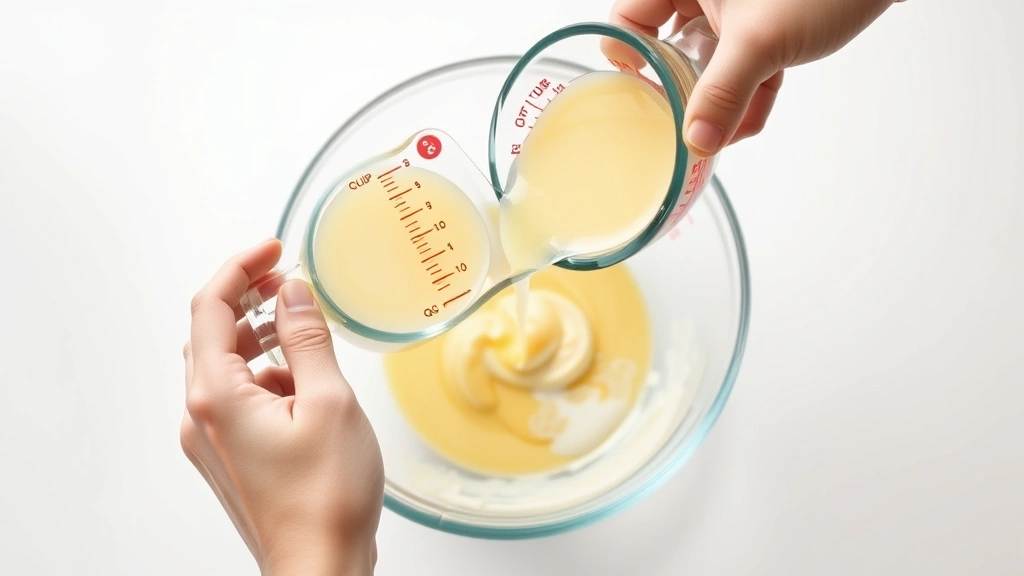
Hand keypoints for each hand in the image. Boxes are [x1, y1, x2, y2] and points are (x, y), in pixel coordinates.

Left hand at [180, 239, 383, 575]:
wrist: (320, 567)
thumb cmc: (325, 498)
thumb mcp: (328, 402)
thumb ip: (306, 340)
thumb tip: (294, 293)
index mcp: (217, 395)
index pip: (211, 307)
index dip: (240, 266)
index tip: (273, 248)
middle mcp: (202, 416)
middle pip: (211, 333)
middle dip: (248, 298)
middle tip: (287, 280)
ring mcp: (211, 439)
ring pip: (224, 365)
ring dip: (259, 338)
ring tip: (303, 329)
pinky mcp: (229, 456)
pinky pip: (237, 397)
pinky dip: (265, 376)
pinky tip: (305, 384)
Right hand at [603, 0, 901, 154]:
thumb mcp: (762, 43)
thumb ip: (723, 94)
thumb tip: (696, 144)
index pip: (629, 19)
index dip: (628, 56)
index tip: (643, 91)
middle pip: (666, 43)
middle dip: (679, 89)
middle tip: (681, 123)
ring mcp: (733, 9)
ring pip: (706, 58)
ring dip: (715, 99)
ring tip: (719, 135)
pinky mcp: (764, 25)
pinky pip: (740, 64)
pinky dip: (743, 93)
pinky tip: (745, 124)